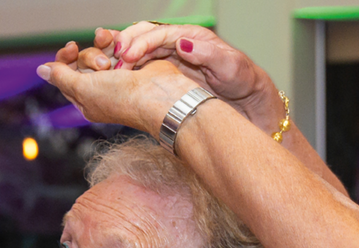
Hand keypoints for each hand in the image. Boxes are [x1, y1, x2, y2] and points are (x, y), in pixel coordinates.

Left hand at [38, 41, 198, 129]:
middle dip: (89, 56)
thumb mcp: (84, 89)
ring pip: (99, 51)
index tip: (72, 47)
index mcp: (86, 101)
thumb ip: (62, 77)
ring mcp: (116, 76)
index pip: (64, 74)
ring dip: (105, 49)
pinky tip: (124, 49)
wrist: (160, 96)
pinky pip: (115, 47)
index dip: (64, 59)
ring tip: (119, 59)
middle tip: (103, 65)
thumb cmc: (124, 99)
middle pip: (81, 60)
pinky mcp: (130, 64)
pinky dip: (117, 44)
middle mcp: (100, 89)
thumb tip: (42, 70)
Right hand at [104, 23, 284, 127]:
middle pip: (144, 37)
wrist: (249, 102)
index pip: (159, 33)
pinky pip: (144, 68)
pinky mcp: (169, 75)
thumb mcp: (230, 67)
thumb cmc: (243, 81)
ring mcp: (172, 59)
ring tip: (109, 71)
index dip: (140, 42)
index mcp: (191, 36)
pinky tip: (119, 81)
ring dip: (123, 59)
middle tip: (111, 61)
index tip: (127, 55)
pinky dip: (130, 72)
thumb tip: (181, 43)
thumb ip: (207, 55)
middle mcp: (179, 44)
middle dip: (125, 46)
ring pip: (140, 52)